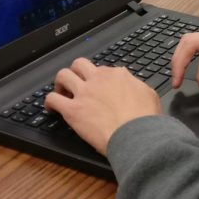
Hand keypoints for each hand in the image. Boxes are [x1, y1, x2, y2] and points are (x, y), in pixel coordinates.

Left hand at [45, 58, 160, 155]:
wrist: (136, 134)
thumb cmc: (145, 119)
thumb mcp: (149, 94)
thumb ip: (137, 86)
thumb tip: (133, 86)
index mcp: (117, 75)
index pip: (103, 69)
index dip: (99, 79)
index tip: (99, 88)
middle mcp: (98, 79)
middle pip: (80, 64)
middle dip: (76, 72)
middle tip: (76, 83)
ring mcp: (84, 93)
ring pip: (63, 75)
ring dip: (60, 82)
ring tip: (61, 92)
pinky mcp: (72, 110)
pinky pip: (53, 99)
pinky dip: (49, 102)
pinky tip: (50, 108)